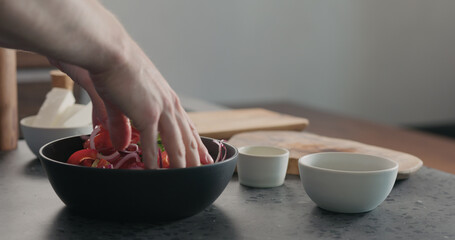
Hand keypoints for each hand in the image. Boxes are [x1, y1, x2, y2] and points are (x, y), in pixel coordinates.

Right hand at [49, 48, 213, 168]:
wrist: (111, 52)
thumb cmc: (117, 69)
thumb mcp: (124, 100)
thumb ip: (123, 124)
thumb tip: (122, 143)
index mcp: (168, 99)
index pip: (188, 126)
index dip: (197, 143)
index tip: (203, 156)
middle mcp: (170, 105)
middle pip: (187, 137)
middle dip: (195, 158)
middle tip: (201, 173)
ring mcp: (161, 111)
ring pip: (176, 144)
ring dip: (180, 164)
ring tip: (184, 180)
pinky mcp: (147, 114)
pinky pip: (153, 144)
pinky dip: (154, 160)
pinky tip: (155, 173)